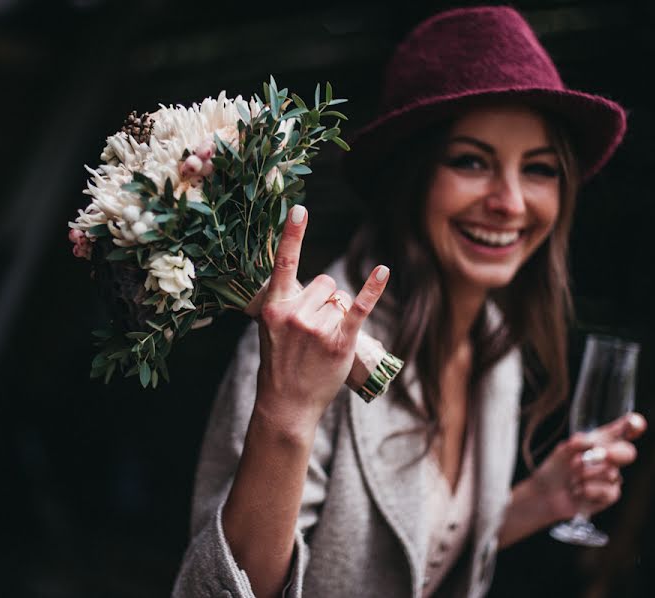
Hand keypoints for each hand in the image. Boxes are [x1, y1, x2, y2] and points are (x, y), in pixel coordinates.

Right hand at [254, 205, 389, 431]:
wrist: (286, 403)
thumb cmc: (280, 363)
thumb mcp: (271, 329)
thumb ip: (287, 302)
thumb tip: (318, 285)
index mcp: (273, 307)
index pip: (283, 264)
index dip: (292, 235)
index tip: (299, 209)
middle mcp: (295, 314)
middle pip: (325, 283)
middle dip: (324, 300)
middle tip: (312, 331)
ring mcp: (318, 328)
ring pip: (340, 298)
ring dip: (337, 314)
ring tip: (321, 343)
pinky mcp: (340, 341)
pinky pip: (358, 308)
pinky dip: (372, 289)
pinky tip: (382, 270)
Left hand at [531, 412, 647, 521]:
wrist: (547, 493)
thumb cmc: (558, 467)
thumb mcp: (564, 450)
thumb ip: (579, 444)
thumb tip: (593, 445)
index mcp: (602, 442)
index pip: (623, 431)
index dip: (634, 425)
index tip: (634, 422)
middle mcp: (611, 458)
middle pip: (628, 452)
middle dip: (616, 453)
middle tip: (602, 454)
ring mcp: (613, 477)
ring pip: (610, 473)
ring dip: (585, 475)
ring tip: (572, 478)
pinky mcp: (610, 495)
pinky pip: (606, 491)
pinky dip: (586, 490)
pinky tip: (577, 491)